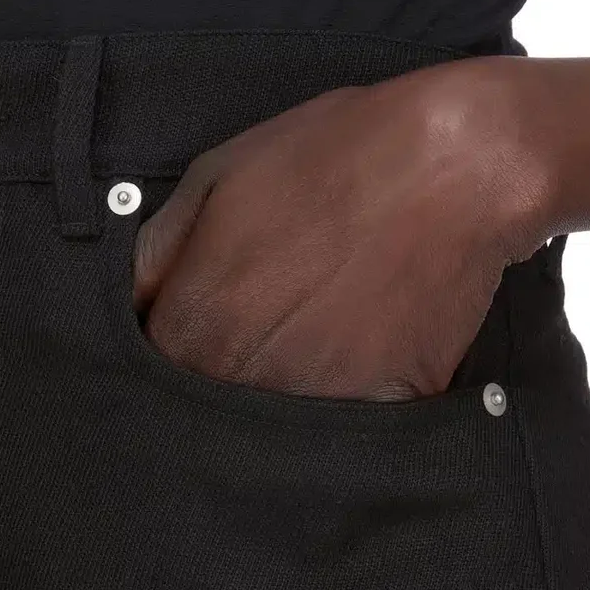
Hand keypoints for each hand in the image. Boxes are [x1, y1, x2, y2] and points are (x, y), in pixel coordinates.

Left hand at [132, 57, 552, 399]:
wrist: (455, 165)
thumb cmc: (332, 159)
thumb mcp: (215, 178)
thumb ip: (157, 255)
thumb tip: (134, 308)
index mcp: (195, 329)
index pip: (162, 382)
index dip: (190, 357)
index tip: (220, 334)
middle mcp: (246, 381)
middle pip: (222, 415)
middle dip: (241, 381)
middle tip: (284, 327)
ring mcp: (316, 402)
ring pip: (286, 430)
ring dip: (298, 396)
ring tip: (331, 331)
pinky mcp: (385, 410)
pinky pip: (357, 429)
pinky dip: (363, 399)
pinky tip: (375, 345)